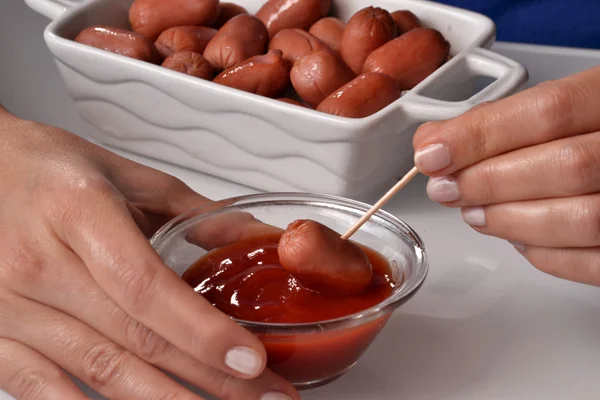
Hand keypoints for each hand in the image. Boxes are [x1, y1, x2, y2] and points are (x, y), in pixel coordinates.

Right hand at [0, 106, 297, 399]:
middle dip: (207, 379)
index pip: (145, 286)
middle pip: (133, 339)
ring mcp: (8, 307)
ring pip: (97, 373)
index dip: (201, 331)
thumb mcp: (122, 174)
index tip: (251, 361)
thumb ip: (191, 211)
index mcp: (77, 211)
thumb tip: (254, 236)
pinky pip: (43, 391)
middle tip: (264, 397)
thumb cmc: (44, 169)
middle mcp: (36, 263)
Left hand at [412, 66, 599, 286]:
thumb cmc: (588, 133)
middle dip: (488, 182)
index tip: (431, 154)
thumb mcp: (557, 108)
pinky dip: (542, 254)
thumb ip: (501, 121)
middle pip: (565, 166)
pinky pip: (592, 262)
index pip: (548, 111)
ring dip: (508, 219)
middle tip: (445, 188)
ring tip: (473, 212)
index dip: (481, 136)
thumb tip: (433, 141)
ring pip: (580, 219)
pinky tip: (515, 236)